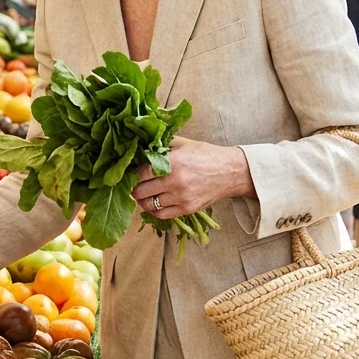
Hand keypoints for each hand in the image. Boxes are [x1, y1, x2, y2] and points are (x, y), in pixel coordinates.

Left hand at [130, 137, 251, 220]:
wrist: (230, 172)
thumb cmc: (207, 155)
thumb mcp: (183, 143)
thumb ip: (162, 144)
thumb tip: (141, 145)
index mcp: (172, 163)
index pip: (139, 173)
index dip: (131, 174)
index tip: (128, 173)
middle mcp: (174, 182)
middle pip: (140, 191)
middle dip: (133, 188)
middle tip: (132, 184)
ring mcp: (181, 198)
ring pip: (148, 205)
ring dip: (141, 200)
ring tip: (141, 194)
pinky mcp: (186, 209)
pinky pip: (161, 215)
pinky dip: (153, 210)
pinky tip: (152, 203)